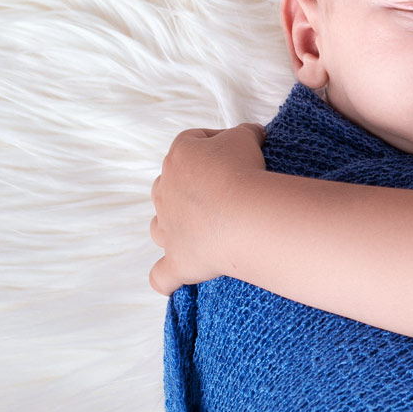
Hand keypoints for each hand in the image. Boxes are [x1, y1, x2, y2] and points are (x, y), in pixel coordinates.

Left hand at [148, 123, 264, 294]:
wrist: (241, 215)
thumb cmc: (241, 173)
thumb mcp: (246, 138)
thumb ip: (245, 132)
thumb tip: (252, 133)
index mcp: (180, 156)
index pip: (191, 141)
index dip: (213, 143)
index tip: (236, 150)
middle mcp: (166, 190)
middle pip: (170, 184)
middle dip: (190, 186)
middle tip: (224, 191)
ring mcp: (168, 227)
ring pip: (160, 225)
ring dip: (173, 225)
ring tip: (200, 228)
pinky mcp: (176, 260)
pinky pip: (162, 274)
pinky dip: (165, 277)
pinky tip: (171, 279)